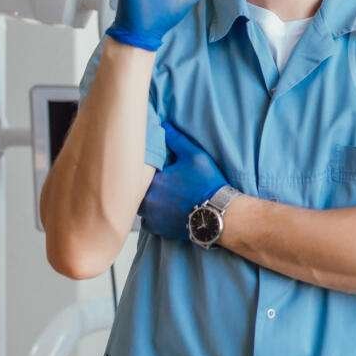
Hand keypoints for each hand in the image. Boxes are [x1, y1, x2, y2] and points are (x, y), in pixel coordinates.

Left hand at [138, 122, 228, 240]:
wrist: (219, 214)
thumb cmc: (207, 183)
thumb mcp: (194, 155)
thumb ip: (176, 139)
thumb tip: (163, 125)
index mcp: (153, 181)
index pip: (137, 172)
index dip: (144, 169)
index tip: (153, 167)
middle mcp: (147, 201)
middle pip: (136, 191)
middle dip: (143, 185)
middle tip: (159, 181)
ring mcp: (152, 217)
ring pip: (141, 207)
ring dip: (148, 201)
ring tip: (162, 196)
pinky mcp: (159, 230)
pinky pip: (148, 222)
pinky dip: (154, 216)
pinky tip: (166, 210)